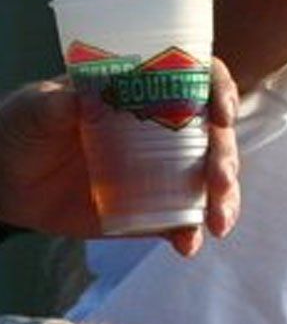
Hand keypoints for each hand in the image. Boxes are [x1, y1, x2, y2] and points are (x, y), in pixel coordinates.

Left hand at [0, 57, 239, 256]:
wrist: (6, 180)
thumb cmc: (25, 125)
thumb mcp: (35, 107)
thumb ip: (54, 103)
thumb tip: (76, 101)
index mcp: (148, 87)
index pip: (200, 78)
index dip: (222, 90)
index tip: (222, 113)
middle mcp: (166, 125)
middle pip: (215, 133)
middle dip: (227, 156)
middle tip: (220, 181)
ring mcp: (162, 168)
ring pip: (210, 178)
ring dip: (224, 198)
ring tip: (218, 223)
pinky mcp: (150, 209)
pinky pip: (181, 220)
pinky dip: (191, 232)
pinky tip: (189, 245)